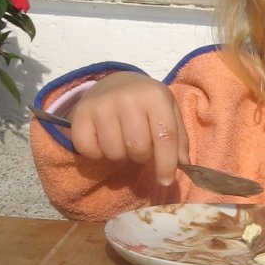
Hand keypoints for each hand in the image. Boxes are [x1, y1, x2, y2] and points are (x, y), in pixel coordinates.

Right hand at [68, 72, 189, 185]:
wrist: (114, 83)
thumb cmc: (146, 104)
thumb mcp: (169, 113)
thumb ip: (178, 140)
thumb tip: (184, 166)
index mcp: (155, 96)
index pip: (164, 136)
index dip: (166, 164)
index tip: (166, 181)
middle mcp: (127, 97)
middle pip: (138, 149)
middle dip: (142, 157)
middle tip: (140, 147)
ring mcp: (101, 105)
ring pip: (114, 153)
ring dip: (120, 156)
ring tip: (122, 142)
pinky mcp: (80, 115)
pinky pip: (90, 152)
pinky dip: (97, 154)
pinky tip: (103, 140)